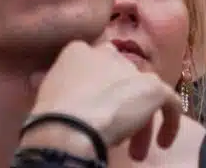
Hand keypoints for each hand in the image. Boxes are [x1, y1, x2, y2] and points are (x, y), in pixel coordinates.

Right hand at [28, 42, 181, 161]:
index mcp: (77, 52)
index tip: (95, 114)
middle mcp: (107, 53)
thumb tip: (35, 79)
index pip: (95, 68)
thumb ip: (52, 82)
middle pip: (120, 81)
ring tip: (136, 153)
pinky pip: (170, 103)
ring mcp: (132, 69)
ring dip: (140, 124)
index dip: (98, 92)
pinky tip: (163, 142)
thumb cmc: (52, 114)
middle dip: (120, 109)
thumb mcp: (45, 93)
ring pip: (142, 95)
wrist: (71, 126)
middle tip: (117, 136)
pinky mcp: (153, 87)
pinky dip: (169, 122)